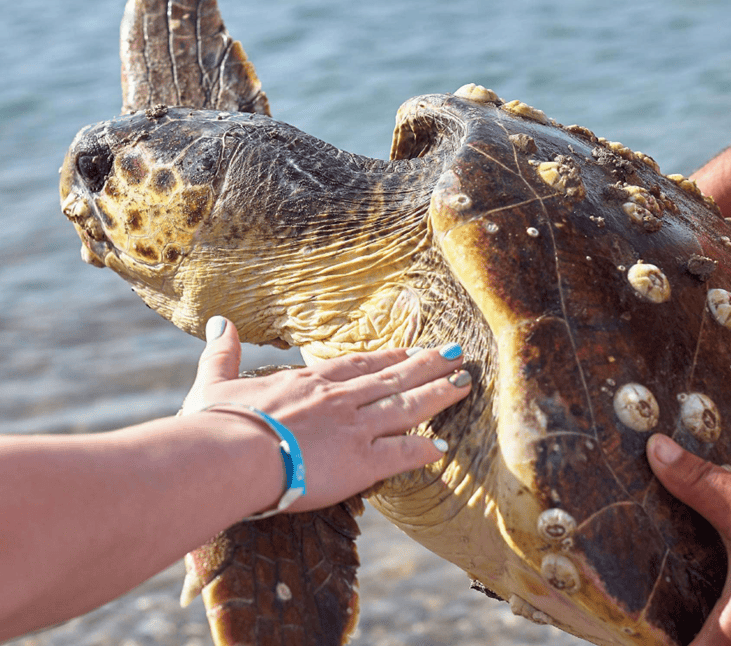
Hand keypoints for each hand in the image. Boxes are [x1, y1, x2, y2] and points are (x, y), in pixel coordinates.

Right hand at [182, 317, 471, 511]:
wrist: (231, 454)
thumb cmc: (219, 422)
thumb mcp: (215, 382)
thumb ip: (223, 353)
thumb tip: (220, 322)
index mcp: (309, 381)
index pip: (358, 365)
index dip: (387, 358)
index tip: (408, 352)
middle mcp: (339, 398)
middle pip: (393, 377)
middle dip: (427, 366)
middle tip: (456, 356)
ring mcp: (354, 427)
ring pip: (406, 406)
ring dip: (437, 394)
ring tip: (463, 384)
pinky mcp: (361, 460)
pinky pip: (401, 454)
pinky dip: (422, 450)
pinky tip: (442, 448)